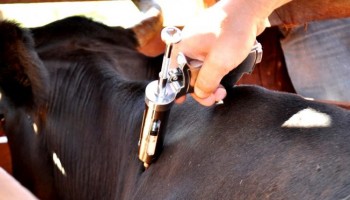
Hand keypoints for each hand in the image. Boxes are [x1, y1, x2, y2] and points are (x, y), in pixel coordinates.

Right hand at [173, 0, 290, 105]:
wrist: (250, 9)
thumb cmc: (233, 29)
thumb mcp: (219, 62)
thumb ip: (207, 82)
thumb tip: (201, 95)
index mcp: (183, 49)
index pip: (174, 75)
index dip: (178, 90)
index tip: (183, 102)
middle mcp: (189, 47)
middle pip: (189, 75)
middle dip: (201, 89)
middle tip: (216, 96)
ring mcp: (201, 45)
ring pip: (201, 70)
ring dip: (211, 82)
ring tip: (223, 89)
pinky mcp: (213, 44)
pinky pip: (211, 63)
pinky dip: (217, 72)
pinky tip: (226, 76)